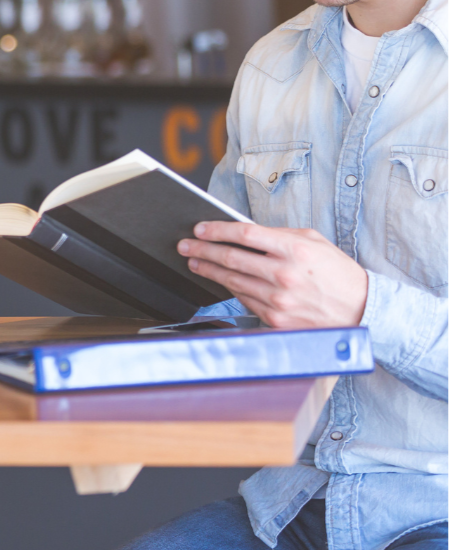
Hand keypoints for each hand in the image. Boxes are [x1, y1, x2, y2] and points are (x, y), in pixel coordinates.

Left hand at [179, 220, 367, 327]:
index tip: (200, 229)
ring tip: (196, 262)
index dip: (217, 230)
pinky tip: (221, 282)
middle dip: (202, 250)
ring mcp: (280, 300)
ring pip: (233, 282)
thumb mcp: (314, 242)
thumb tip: (244, 232)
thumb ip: (279, 235)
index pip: (244, 235)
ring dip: (209, 271)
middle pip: (231, 258)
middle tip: (185, 246)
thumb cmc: (338, 273)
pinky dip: (231, 290)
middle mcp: (285, 275)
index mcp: (294, 249)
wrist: (363, 311)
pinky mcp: (278, 320)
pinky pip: (245, 301)